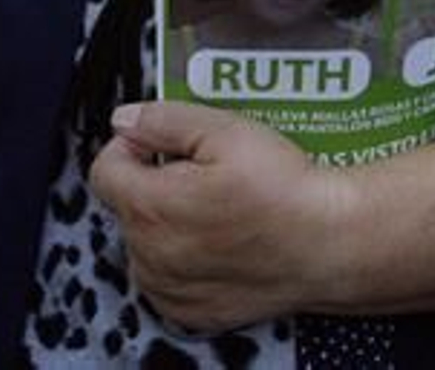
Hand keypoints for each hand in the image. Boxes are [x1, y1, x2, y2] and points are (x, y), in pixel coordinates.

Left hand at [89, 102, 434, 329]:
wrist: (330, 245)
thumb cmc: (283, 188)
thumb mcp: (224, 131)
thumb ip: (162, 120)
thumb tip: (124, 121)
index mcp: (149, 208)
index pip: (104, 170)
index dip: (131, 148)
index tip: (161, 145)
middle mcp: (150, 255)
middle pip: (125, 205)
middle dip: (152, 183)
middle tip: (199, 174)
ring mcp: (169, 289)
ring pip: (143, 242)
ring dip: (164, 222)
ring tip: (213, 209)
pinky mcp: (190, 313)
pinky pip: (165, 278)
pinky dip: (180, 259)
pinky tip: (217, 242)